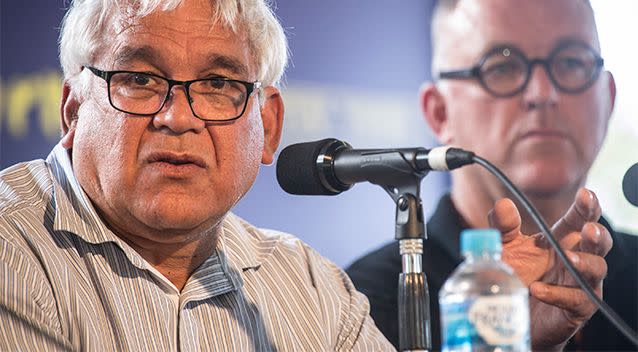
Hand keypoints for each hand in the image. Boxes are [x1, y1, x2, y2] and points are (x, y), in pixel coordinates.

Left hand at [488, 188, 612, 350]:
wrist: (511, 315)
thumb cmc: (516, 277)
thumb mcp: (504, 248)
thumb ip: (503, 227)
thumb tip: (503, 204)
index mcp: (561, 240)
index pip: (578, 220)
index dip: (585, 207)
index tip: (585, 194)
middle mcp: (576, 259)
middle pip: (598, 243)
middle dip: (597, 234)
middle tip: (589, 229)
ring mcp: (579, 284)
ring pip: (597, 270)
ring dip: (585, 262)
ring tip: (568, 257)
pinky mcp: (576, 308)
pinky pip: (575, 299)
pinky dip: (558, 294)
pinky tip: (538, 289)